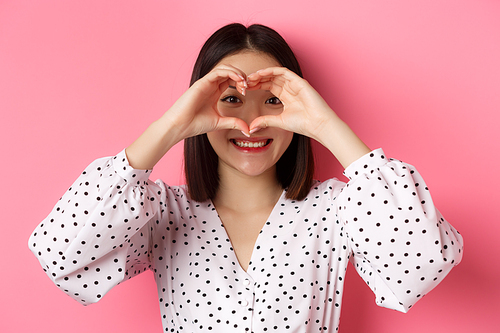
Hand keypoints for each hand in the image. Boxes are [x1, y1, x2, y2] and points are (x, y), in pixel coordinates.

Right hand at [166, 64, 250, 138]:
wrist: (180, 126)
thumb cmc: (195, 124)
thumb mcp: (220, 123)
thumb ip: (234, 123)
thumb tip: (248, 130)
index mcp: (215, 92)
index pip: (231, 80)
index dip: (241, 82)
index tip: (247, 91)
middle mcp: (211, 85)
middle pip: (229, 71)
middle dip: (241, 76)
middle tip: (247, 85)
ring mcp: (206, 83)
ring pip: (224, 68)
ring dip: (237, 72)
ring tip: (244, 82)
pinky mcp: (202, 82)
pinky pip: (217, 71)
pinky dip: (229, 72)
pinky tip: (238, 79)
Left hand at [246, 67, 369, 167]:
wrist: (317, 124)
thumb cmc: (303, 124)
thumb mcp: (279, 121)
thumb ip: (265, 121)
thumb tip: (251, 127)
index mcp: (286, 96)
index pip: (268, 86)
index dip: (257, 85)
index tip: (245, 88)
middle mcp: (290, 88)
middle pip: (270, 78)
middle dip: (257, 78)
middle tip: (244, 81)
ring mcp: (295, 83)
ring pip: (275, 73)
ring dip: (262, 73)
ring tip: (250, 77)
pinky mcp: (299, 81)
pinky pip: (283, 71)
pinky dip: (271, 70)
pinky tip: (261, 73)